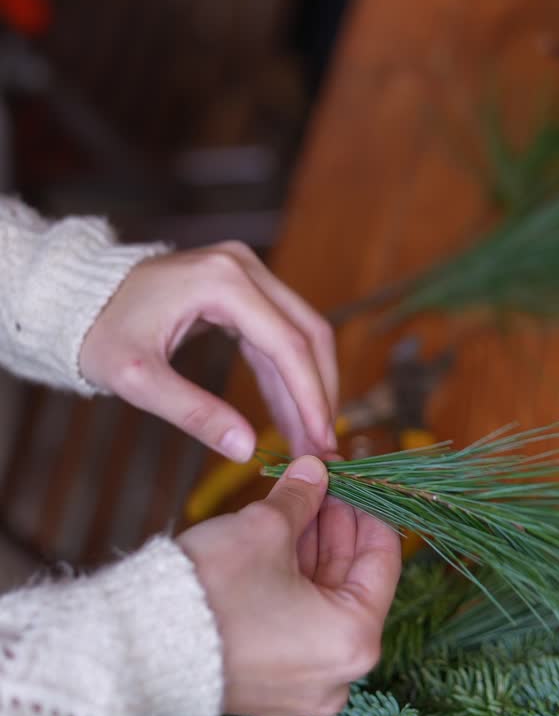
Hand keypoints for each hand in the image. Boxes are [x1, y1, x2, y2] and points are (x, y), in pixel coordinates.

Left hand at [79, 243, 337, 459]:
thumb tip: (246, 448)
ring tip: (309, 439)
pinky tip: (288, 416)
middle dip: (319, 392)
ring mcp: (245, 273)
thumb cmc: (100, 332)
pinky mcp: (241, 288)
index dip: (310, 395)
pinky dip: (286, 376)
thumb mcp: (137, 379)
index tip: (322, 440)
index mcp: (222, 281)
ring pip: (300, 333)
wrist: (78, 298)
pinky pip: (277, 333)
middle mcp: (243, 267)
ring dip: (308, 386)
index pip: (287, 343)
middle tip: (324, 446)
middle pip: (307, 333)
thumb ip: (193, 412)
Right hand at [177, 456, 401, 715]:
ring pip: (321, 604)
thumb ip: (302, 497)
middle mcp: (338, 675)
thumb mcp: (266, 529)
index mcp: (354, 640)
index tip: (354, 477)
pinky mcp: (269, 690)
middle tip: (321, 482)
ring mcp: (302, 689)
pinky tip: (279, 542)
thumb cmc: (213, 591)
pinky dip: (293, 586)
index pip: (383, 561)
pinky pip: (297, 629)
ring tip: (298, 502)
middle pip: (351, 584)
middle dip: (335, 528)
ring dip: (312, 553)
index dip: (367, 509)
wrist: (137, 648)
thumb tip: (316, 471)